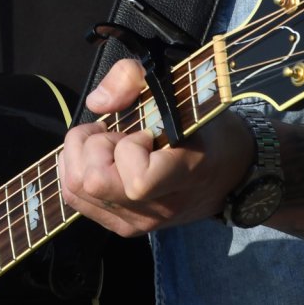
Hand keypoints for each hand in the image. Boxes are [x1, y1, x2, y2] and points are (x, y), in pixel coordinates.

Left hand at [58, 57, 256, 235]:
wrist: (227, 172)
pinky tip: (100, 158)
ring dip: (82, 156)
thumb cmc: (203, 127)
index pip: (138, 182)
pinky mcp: (122, 226)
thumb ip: (132, 78)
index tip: (146, 133)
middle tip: (118, 134)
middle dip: (94, 145)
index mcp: (182, 176)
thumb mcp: (179, 89)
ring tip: (109, 145)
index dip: (129, 149)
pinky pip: (75, 197)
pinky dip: (77, 169)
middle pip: (93, 182)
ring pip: (76, 189)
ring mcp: (138, 223)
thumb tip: (96, 103)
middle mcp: (157, 209)